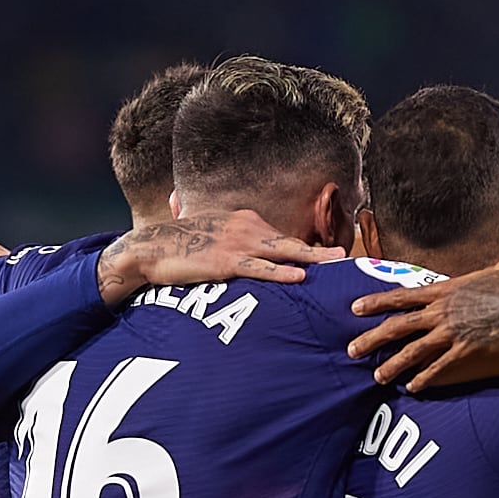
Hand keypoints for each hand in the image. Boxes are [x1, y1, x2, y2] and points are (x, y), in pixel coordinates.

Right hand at [101, 207, 331, 300]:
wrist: (152, 248)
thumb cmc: (182, 247)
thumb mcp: (215, 237)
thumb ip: (237, 244)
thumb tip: (251, 258)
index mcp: (245, 219)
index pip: (282, 236)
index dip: (306, 248)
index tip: (328, 257)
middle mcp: (246, 226)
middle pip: (291, 240)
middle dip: (319, 248)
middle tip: (345, 255)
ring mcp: (237, 243)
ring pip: (282, 252)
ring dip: (311, 257)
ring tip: (335, 262)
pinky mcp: (225, 262)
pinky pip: (259, 268)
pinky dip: (280, 273)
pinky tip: (298, 277)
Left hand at [349, 266, 498, 388]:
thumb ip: (491, 270)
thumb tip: (498, 266)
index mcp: (448, 289)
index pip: (402, 296)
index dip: (377, 303)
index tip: (356, 308)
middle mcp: (443, 312)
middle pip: (398, 326)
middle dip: (371, 338)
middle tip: (351, 349)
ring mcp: (452, 334)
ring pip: (411, 351)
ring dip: (391, 365)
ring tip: (376, 376)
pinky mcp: (465, 354)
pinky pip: (437, 370)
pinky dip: (422, 380)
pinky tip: (411, 388)